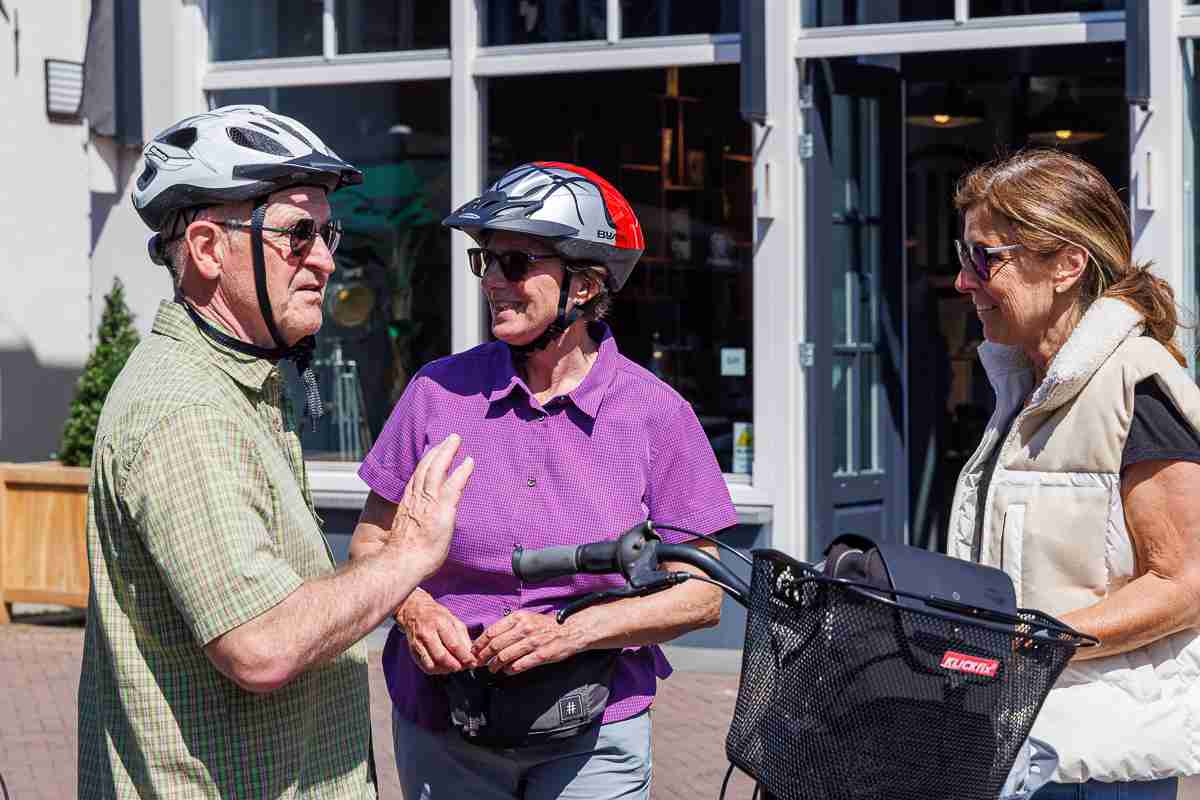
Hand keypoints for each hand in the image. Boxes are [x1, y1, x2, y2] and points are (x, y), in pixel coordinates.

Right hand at [382, 434, 473, 580]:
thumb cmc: (405, 557)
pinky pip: (454, 484)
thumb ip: (418, 525)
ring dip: (448, 452)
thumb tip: (424, 530)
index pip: (416, 477)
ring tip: (456, 440)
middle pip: (426, 467)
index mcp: (408, 503)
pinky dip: (462, 471)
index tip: (432, 452)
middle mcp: (417, 497)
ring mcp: (429, 501)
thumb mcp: (409, 535)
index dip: (425, 463)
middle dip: (437, 450)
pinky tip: (469, 462)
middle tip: (447, 439)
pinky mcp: (442, 508)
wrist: (401, 562)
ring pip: (438, 468)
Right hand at [396, 590, 477, 674]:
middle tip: (465, 667)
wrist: (414, 612)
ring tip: (455, 666)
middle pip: (441, 657)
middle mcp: (427, 634)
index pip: (453, 645)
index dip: (465, 657)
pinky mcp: (413, 652)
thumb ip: (463, 638)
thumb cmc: (437, 616)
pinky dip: (437, 670)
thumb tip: (471, 655)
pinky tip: (444, 667)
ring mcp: (418, 644)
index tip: (473, 663)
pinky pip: (426, 667)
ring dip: (446, 670)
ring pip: (432, 665)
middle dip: (456, 666)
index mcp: (440, 623)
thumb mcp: (454, 621)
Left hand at [472, 611, 590, 674]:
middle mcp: (524, 628)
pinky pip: (519, 666)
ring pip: (504, 657)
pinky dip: (509, 670)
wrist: (570, 631)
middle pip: (495, 646)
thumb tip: (489, 639)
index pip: (492, 632)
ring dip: (494, 665)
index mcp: (518, 618)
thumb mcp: (527, 618)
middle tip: (479, 663)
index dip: (480, 644)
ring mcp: (533, 642)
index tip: (474, 651)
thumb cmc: (546, 626)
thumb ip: (509, 626)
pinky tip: (507, 671)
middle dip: (483, 657)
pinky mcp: (541, 656)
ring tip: (492, 669)